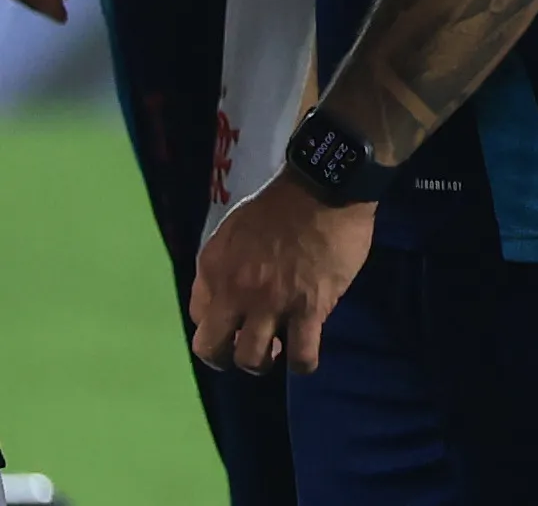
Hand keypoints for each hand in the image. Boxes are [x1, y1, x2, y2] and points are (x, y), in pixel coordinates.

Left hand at [191, 175, 373, 375]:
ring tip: (278, 351)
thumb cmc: (282, 202)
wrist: (326, 187)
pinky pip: (302, 354)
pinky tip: (306, 357)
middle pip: (212, 349)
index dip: (217, 325)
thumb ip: (223, 264)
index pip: (198, 318)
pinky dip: (303, 363)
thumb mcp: (234, 228)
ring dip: (263, 362)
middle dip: (226, 358)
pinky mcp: (310, 308)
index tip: (234, 322)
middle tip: (246, 349)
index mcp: (213, 269)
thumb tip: (226, 293)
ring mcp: (272, 303)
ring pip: (253, 360)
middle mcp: (235, 292)